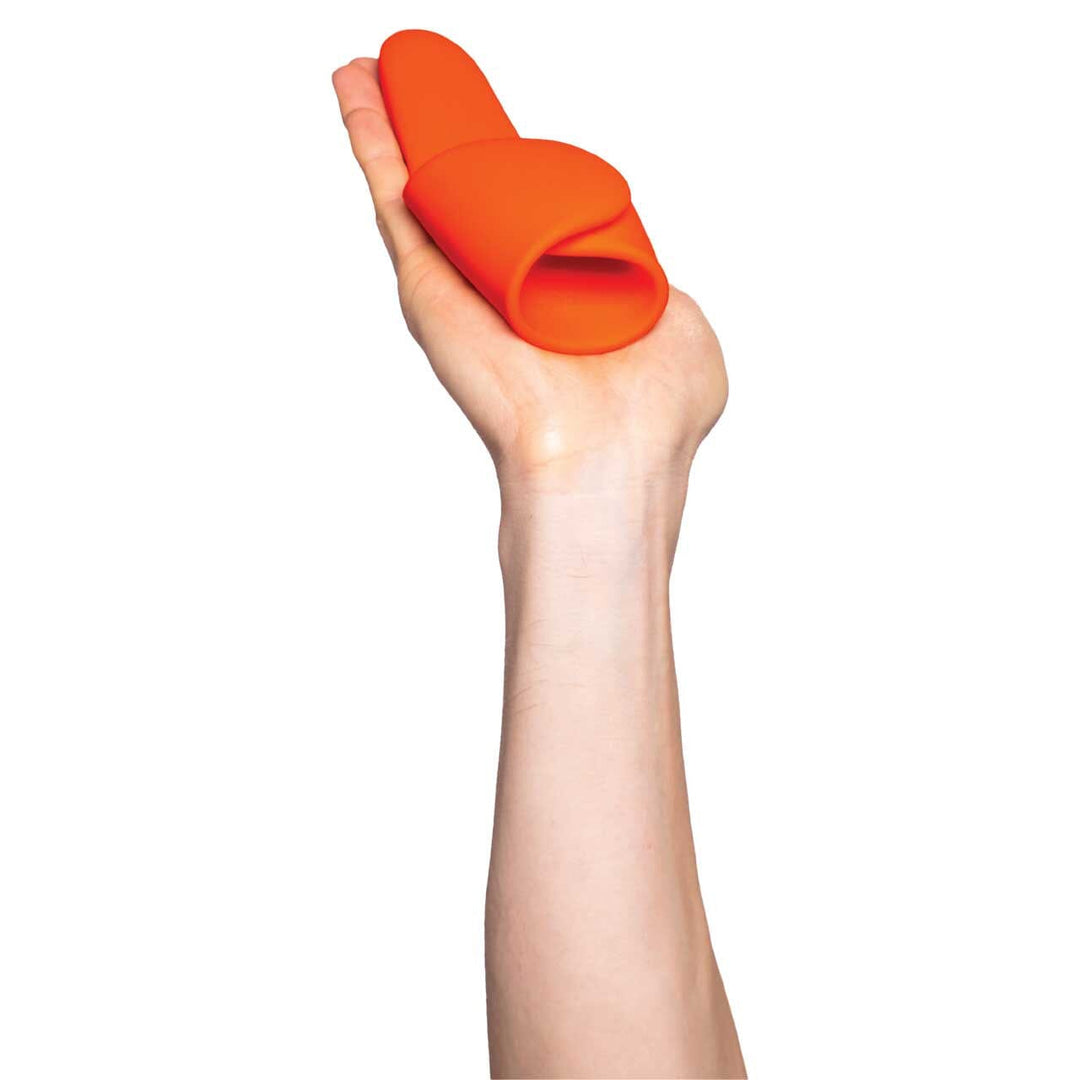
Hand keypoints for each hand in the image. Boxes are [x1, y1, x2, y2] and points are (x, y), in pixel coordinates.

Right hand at [332, 59, 727, 495]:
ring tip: (372, 69)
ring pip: (416, 183)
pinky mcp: (424, 281)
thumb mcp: (681, 331)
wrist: (603, 458)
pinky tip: (353, 86)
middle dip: (439, 138)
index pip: (527, 214)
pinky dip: (368, 134)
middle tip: (416, 82)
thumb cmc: (651, 414)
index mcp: (557, 294)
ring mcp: (458, 283)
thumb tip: (652, 279)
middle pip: (461, 192)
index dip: (515, 170)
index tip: (509, 140)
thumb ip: (664, 297)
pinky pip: (390, 191)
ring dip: (392, 121)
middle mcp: (500, 287)